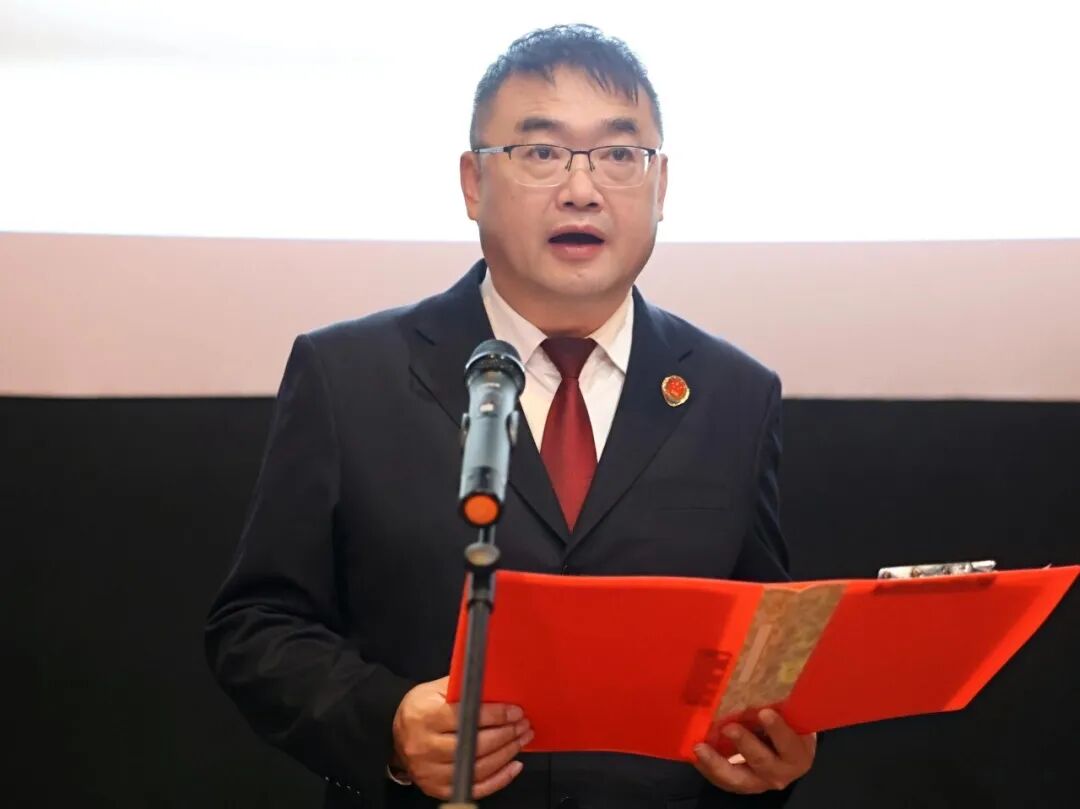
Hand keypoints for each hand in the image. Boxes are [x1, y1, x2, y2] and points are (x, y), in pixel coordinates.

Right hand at [391, 676, 532, 799]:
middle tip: (522, 724)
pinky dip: (498, 779)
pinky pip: (474, 787)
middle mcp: (427, 747)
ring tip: (521, 740)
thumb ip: (461, 686)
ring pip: (477, 767)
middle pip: (475, 744)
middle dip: (506, 734)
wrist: (395, 735)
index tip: (514, 711)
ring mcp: (431, 771)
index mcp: (426, 717)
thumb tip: (493, 683)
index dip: (495, 715)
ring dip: (506, 754)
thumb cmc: (419, 709)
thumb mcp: (433, 689)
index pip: (466, 717)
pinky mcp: (437, 788)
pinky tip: (513, 765)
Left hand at [692, 709, 815, 793]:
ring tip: (700, 747)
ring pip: (737, 779)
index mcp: (798, 754)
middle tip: (728, 727)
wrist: (784, 749)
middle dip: (745, 744)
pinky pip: (720, 780)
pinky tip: (693, 753)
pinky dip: (706, 767)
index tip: (765, 712)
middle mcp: (780, 773)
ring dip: (717, 763)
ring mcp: (758, 782)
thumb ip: (781, 703)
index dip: (778, 730)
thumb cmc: (787, 723)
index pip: (790, 744)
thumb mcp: (790, 715)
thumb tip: (764, 669)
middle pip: (763, 763)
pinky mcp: (739, 784)